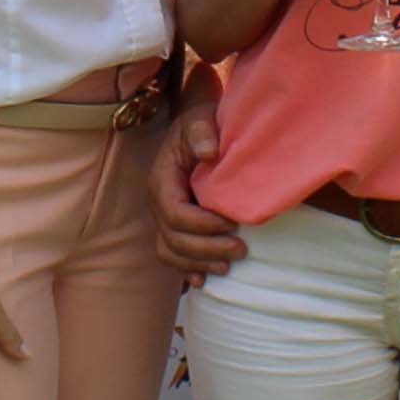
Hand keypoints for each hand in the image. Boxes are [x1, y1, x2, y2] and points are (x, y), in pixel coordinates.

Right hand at [150, 90, 245, 278]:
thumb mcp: (201, 119)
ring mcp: (164, 217)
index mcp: (162, 181)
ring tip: (229, 265)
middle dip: (207, 249)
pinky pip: (173, 255)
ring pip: (170, 252)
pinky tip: (204, 280)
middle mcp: (158, 203)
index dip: (203, 225)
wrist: (199, 129)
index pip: (175, 214)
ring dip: (198, 264)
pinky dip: (187, 270)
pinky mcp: (175, 226)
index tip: (234, 222)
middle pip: (173, 239)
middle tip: (242, 249)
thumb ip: (202, 132)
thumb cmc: (202, 123)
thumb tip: (209, 153)